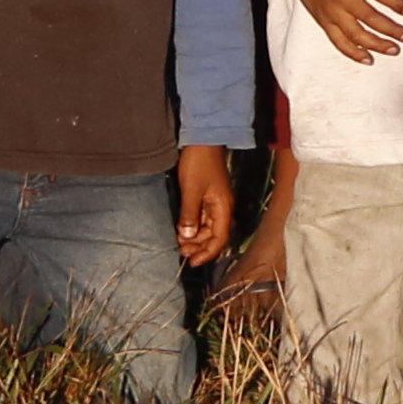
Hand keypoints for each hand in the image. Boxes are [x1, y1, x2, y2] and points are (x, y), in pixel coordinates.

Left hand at [171, 144, 236, 269]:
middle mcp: (223, 208)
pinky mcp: (208, 197)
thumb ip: (189, 214)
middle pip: (215, 236)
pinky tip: (182, 230)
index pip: (219, 239)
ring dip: (195, 238)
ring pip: (208, 228)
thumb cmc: (199, 164)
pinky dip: (194, 227)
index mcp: (223, 208)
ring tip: (179, 243)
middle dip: (199, 247)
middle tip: (180, 252)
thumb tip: (187, 237)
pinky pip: (203, 219)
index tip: (192, 262)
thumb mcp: (191, 190)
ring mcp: (216, 203)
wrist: (202, 140)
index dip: (207, 253)